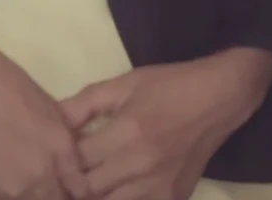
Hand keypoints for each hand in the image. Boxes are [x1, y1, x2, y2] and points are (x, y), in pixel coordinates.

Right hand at [0, 14, 87, 199]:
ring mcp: (14, 189)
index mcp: (62, 151)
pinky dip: (4, 196)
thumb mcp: (53, 111)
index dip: (75, 191)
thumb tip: (75, 168)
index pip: (79, 191)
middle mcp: (43, 175)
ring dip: (28, 195)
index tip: (68, 186)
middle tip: (42, 180)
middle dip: (53, 194)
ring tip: (19, 175)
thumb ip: (66, 145)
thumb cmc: (14, 87)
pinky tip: (1, 180)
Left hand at [60, 50, 271, 198]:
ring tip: (91, 179)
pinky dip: (122, 198)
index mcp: (127, 132)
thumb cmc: (168, 85)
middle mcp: (141, 166)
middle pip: (90, 190)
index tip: (56, 154)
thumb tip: (52, 119)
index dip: (62, 160)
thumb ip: (85, 104)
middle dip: (75, 181)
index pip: (78, 161)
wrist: (218, 97)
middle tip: (68, 171)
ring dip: (97, 194)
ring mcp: (159, 187)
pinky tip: (116, 186)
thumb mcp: (124, 84)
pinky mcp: (173, 198)